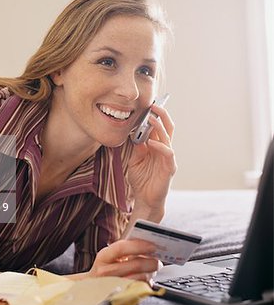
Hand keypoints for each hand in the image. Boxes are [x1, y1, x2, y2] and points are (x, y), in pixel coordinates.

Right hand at [87, 239, 161, 283]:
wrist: (92, 288)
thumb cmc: (105, 269)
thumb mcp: (109, 256)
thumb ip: (124, 249)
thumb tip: (147, 242)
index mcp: (104, 256)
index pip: (121, 248)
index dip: (138, 246)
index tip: (153, 245)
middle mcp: (105, 271)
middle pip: (134, 265)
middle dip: (151, 262)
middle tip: (158, 260)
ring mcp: (112, 286)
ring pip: (139, 278)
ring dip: (150, 273)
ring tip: (152, 270)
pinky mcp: (121, 297)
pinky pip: (139, 289)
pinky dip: (146, 283)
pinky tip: (146, 279)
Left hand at [127, 104, 176, 221]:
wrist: (144, 199)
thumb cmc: (141, 180)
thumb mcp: (135, 160)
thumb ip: (138, 147)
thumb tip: (136, 133)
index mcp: (157, 147)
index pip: (158, 128)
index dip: (155, 116)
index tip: (148, 105)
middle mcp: (164, 150)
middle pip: (168, 128)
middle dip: (162, 115)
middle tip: (154, 105)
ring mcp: (168, 159)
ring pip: (168, 138)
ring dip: (160, 127)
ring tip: (151, 118)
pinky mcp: (169, 168)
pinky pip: (167, 154)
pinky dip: (159, 146)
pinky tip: (150, 142)